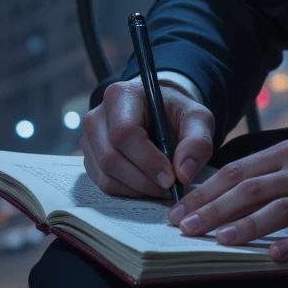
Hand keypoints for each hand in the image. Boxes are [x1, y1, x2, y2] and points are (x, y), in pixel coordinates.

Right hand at [80, 77, 213, 198]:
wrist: (159, 112)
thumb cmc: (175, 112)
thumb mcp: (197, 118)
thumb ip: (197, 141)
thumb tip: (184, 172)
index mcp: (121, 96)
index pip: (124, 134)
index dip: (147, 161)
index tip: (171, 178)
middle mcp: (97, 116)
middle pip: (111, 158)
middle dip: (143, 180)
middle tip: (170, 188)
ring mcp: (90, 139)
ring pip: (105, 175)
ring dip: (136, 189)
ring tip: (162, 187)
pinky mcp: (90, 158)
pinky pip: (103, 183)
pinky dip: (127, 191)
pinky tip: (148, 185)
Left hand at [167, 139, 287, 261]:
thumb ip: (267, 173)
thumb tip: (219, 192)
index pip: (238, 170)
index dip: (206, 190)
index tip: (180, 209)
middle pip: (250, 189)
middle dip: (214, 209)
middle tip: (186, 228)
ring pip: (277, 210)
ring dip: (245, 226)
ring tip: (219, 240)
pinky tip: (272, 256)